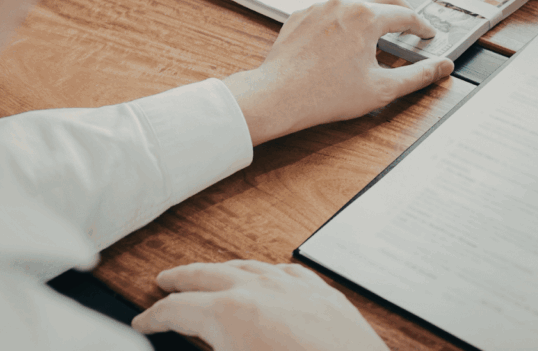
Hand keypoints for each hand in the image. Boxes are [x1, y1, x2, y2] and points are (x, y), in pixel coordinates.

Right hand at [132, 260, 388, 350]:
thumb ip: (208, 346)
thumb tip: (202, 338)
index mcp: (231, 314)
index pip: (177, 309)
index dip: (153, 317)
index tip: (141, 322)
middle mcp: (262, 290)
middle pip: (208, 274)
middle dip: (182, 278)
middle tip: (164, 281)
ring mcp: (295, 288)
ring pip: (248, 267)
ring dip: (222, 271)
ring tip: (209, 276)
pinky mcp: (323, 294)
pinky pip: (286, 272)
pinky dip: (265, 273)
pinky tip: (266, 278)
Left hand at [223, 0, 453, 144]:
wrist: (278, 96)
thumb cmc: (325, 94)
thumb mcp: (382, 89)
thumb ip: (418, 76)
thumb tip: (442, 67)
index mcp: (367, 17)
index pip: (406, 15)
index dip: (422, 26)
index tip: (427, 35)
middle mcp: (344, 4)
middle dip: (402, 8)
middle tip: (410, 24)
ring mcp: (320, 6)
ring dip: (373, 9)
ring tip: (380, 29)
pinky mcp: (302, 15)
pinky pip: (331, 8)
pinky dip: (346, 17)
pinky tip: (346, 38)